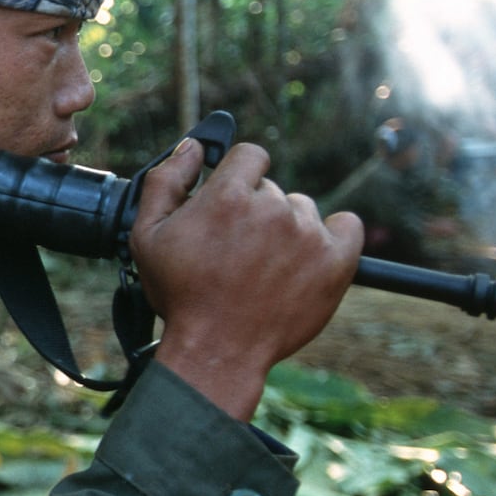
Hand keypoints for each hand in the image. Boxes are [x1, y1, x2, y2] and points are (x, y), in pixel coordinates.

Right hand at [128, 139, 362, 420]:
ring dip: (286, 227)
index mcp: (228, 195)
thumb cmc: (180, 294)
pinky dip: (335, 235)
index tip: (231, 199)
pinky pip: (348, 227)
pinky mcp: (336, 262)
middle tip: (237, 248)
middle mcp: (272, 208)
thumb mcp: (147, 234)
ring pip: (302, 210)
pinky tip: (310, 254)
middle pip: (272, 188)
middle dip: (255, 210)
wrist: (218, 349)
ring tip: (264, 265)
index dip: (238, 176)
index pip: (251, 155)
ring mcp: (308, 234)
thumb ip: (165, 180)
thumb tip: (192, 146)